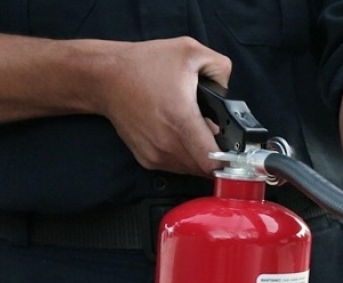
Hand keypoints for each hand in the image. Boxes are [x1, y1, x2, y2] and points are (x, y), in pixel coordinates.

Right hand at [96, 37, 231, 175]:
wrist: (104, 78)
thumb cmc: (144, 65)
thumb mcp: (190, 51)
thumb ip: (220, 68)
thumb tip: (229, 91)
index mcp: (181, 119)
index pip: (213, 161)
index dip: (230, 160)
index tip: (237, 151)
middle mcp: (167, 143)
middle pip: (206, 168)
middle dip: (219, 156)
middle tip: (219, 136)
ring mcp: (155, 154)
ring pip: (192, 170)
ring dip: (202, 158)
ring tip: (200, 133)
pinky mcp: (147, 159)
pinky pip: (177, 167)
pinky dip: (186, 158)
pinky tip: (183, 137)